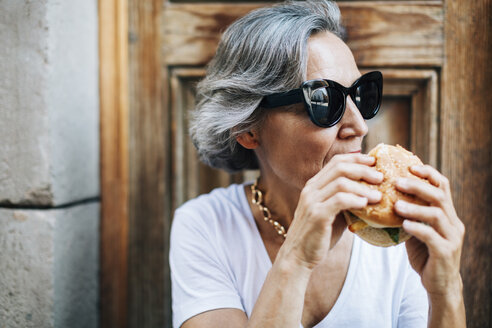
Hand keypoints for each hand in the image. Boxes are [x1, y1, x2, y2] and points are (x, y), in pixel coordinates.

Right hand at [280, 153, 382, 269]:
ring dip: (363, 187)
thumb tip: (371, 193)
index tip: (374, 162)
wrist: (299, 256)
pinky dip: (355, 200)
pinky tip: (365, 205)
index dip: (356, 158)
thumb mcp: (333, 213)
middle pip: (340, 168)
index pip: (336, 162)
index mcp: (314, 185)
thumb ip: (345, 201)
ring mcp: (312, 201)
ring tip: (378, 196)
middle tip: (380, 177)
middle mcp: (311, 190)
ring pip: (341, 183)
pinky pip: (339, 201)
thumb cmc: (318, 235)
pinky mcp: (316, 215)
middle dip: (363, 170)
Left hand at [394, 165, 464, 297]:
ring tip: (396, 204)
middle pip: (439, 196)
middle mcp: (453, 223)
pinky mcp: (446, 253)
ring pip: (436, 214)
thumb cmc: (425, 254)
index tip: (410, 166)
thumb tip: (384, 196)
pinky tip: (403, 224)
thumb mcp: (417, 231)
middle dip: (418, 186)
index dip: (428, 174)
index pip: (443, 186)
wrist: (440, 284)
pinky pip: (432, 237)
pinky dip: (417, 228)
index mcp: (448, 214)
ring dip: (415, 207)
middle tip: (397, 181)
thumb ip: (409, 215)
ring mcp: (452, 238)